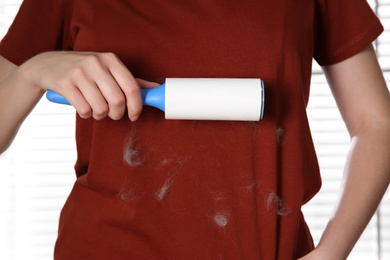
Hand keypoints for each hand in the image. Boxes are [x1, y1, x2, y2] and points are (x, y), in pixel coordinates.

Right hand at [19, 51, 158, 120]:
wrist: (47, 65)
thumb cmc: (84, 70)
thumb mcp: (107, 69)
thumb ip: (131, 80)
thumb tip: (155, 89)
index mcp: (111, 59)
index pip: (132, 87)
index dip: (137, 106)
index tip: (134, 115)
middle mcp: (96, 63)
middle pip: (117, 101)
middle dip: (117, 114)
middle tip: (112, 114)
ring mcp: (79, 72)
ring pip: (100, 108)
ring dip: (100, 116)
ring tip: (95, 108)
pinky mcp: (64, 83)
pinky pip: (84, 110)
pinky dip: (86, 114)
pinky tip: (82, 105)